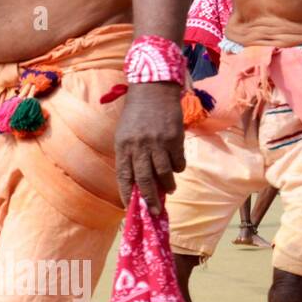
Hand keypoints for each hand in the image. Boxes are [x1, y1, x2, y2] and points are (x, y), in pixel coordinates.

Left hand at [114, 82, 184, 208]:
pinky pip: (178, 161)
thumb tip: (137, 182)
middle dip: (149, 199)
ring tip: (168, 189)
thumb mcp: (124, 134)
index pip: (123, 175)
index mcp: (123, 146)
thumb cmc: (136, 115)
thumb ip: (129, 156)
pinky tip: (176, 167)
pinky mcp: (174, 138)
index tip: (131, 207)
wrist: (153, 91)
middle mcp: (138, 146)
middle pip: (144, 179)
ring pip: (164, 173)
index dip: (126, 193)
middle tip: (155, 211)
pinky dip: (178, 168)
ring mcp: (157, 143)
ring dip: (167, 185)